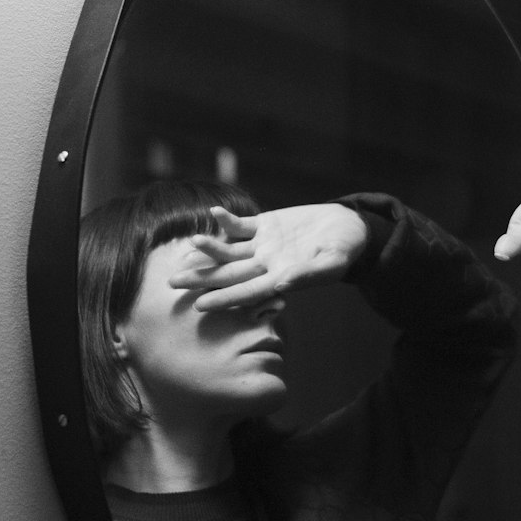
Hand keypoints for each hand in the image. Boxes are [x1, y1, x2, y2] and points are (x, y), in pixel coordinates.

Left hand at [168, 203, 368, 311]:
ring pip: (229, 250)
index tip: (200, 305)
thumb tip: (280, 285)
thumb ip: (307, 275)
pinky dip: (227, 222)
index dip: (223, 298)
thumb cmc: (345, 250)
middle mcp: (266, 263)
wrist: (348, 227)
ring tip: (186, 250)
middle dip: (201, 279)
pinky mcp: (266, 224)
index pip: (246, 291)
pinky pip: (241, 225)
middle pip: (228, 273)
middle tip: (172, 284)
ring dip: (208, 250)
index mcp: (280, 278)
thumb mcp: (332, 263)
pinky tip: (212, 216)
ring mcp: (263, 244)